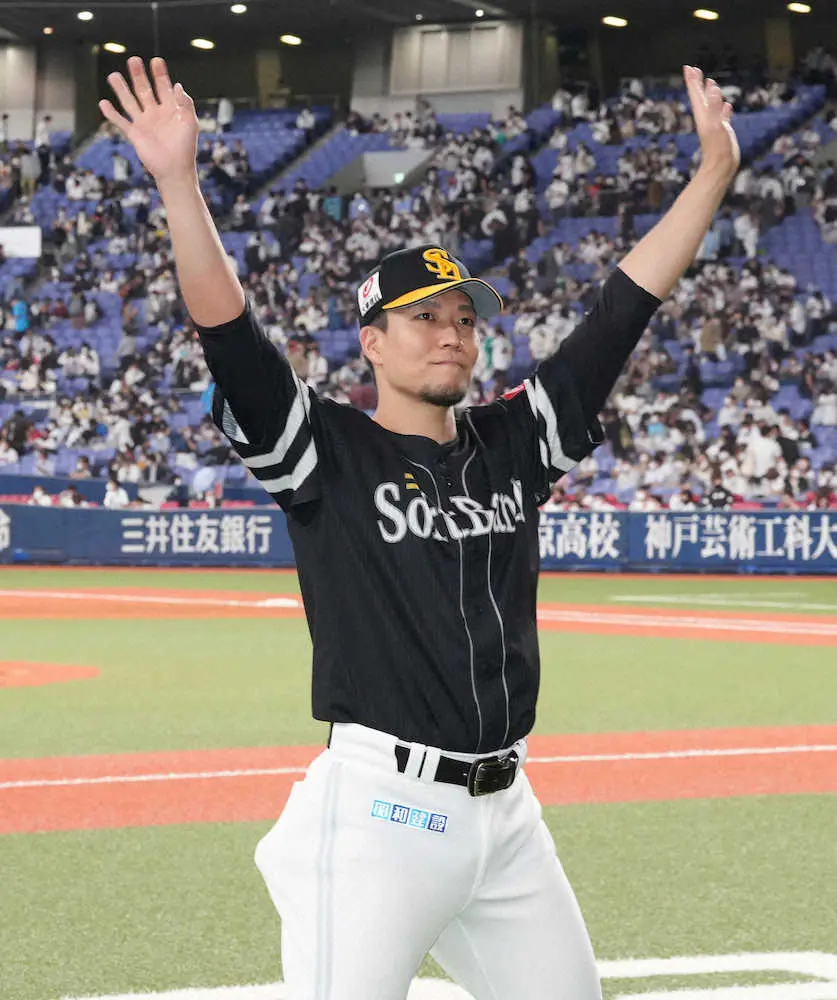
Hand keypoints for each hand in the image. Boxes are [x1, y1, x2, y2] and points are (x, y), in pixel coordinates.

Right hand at [99, 56, 198, 184]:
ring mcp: (143, 123)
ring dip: (121, 89)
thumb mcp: (190, 123)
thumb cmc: (186, 148)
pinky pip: (120, 122)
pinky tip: (103, 103)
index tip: (156, 60)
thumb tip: (178, 85)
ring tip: (113, 75)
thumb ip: (185, 103)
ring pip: (129, 101)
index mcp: (170, 109)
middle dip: (138, 75)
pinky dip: (111, 113)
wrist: (175, 170)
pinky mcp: (135, 134)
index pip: (163, 87)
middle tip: (133, 60)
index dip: (160, 74)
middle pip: (144, 89)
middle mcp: (155, 113)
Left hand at [684, 65, 740, 178]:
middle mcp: (707, 118)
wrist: (720, 168)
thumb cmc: (717, 148)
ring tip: (710, 83)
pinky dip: (723, 109)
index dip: (692, 81)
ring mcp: (714, 124)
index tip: (688, 67)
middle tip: (694, 70)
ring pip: (711, 105)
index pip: (696, 94)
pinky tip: (727, 106)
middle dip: (697, 83)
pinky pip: (722, 116)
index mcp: (703, 115)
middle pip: (701, 97)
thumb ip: (713, 107)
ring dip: (710, 94)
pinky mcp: (722, 131)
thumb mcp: (716, 125)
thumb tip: (712, 89)